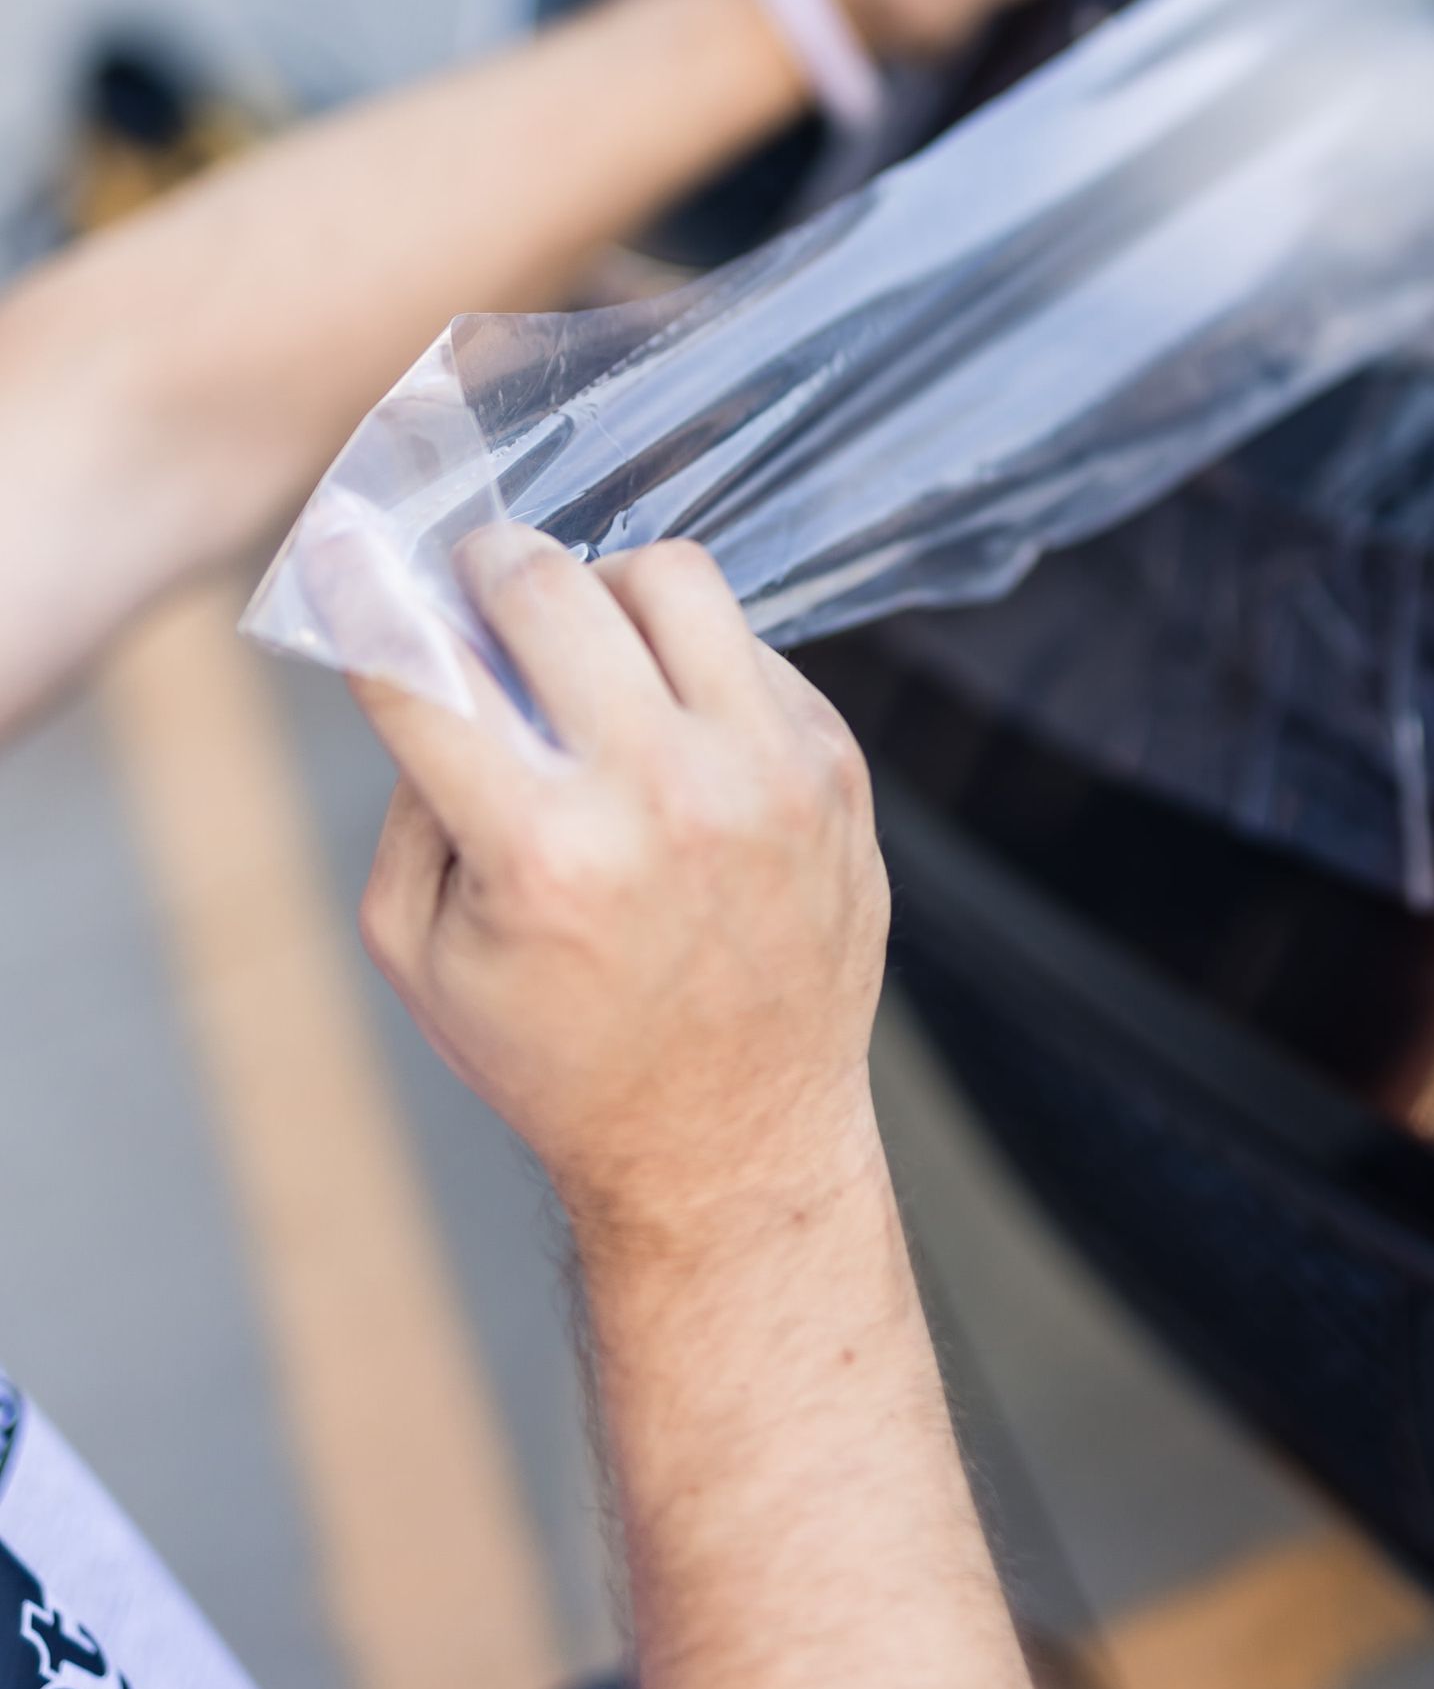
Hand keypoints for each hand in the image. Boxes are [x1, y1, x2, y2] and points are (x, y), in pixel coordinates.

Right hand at [349, 526, 888, 1260]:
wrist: (731, 1140)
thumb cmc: (560, 1056)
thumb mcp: (424, 954)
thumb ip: (410, 797)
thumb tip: (422, 651)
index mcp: (541, 850)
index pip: (424, 666)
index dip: (366, 593)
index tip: (346, 548)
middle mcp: (664, 796)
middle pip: (547, 585)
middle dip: (488, 568)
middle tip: (477, 583)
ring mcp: (764, 773)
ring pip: (673, 576)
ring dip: (607, 589)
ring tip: (589, 638)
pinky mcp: (833, 767)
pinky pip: (750, 643)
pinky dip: (694, 661)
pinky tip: (673, 723)